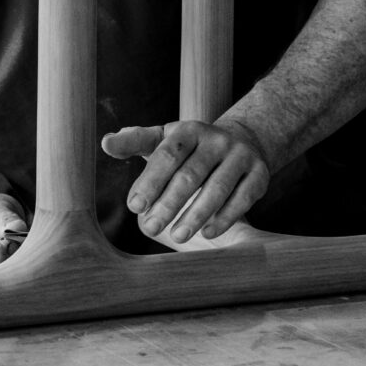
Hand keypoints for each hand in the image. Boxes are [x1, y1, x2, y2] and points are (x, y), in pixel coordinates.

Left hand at [101, 120, 269, 243]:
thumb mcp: (161, 139)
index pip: (167, 155)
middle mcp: (216, 140)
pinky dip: (225, 218)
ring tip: (177, 236)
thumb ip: (134, 142)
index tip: (134, 207)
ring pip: (217, 189)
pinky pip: (243, 198)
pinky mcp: (259, 173)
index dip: (150, 181)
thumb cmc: (188, 148)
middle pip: (190, 175)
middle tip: (151, 228)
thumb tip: (106, 143)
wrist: (240, 142)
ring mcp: (240, 156)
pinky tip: (207, 233)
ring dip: (196, 215)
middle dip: (169, 204)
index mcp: (188, 129)